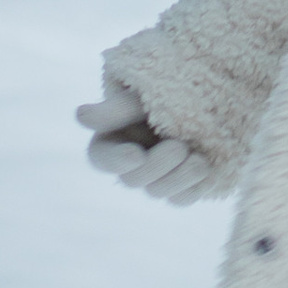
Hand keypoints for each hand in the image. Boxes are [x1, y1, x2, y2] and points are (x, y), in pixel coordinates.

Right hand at [77, 80, 220, 207]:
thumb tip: (80, 116)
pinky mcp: (179, 187)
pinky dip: (194, 187)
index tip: (136, 154)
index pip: (102, 158)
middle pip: (133, 179)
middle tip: (180, 146)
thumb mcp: (141, 94)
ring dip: (178, 178)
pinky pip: (181, 199)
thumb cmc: (165, 88)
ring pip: (158, 192)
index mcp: (112, 140)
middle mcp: (130, 163)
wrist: (205, 94)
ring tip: (200, 160)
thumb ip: (115, 109)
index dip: (117, 160)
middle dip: (157, 165)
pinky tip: (208, 169)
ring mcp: (155, 177)